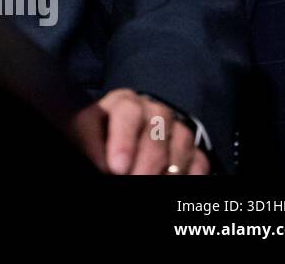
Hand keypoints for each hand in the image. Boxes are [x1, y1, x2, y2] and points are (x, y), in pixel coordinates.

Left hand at [74, 88, 209, 174]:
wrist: (116, 142)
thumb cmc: (98, 137)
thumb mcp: (86, 134)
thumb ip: (91, 144)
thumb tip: (104, 164)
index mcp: (124, 102)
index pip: (128, 112)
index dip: (123, 140)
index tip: (116, 167)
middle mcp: (153, 111)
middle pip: (157, 131)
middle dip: (146, 162)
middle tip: (134, 181)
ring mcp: (175, 128)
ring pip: (181, 144)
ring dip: (168, 170)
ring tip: (152, 183)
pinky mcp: (192, 148)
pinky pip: (198, 159)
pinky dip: (189, 173)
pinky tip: (172, 181)